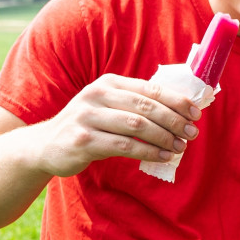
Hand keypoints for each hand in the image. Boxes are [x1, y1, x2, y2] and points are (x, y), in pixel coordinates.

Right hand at [33, 73, 200, 176]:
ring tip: (180, 147)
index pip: (150, 88)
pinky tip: (163, 156)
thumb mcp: (107, 105)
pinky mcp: (83, 141)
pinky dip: (148, 152)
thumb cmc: (87, 125)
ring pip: (137, 126)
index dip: (176, 101)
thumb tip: (179, 110)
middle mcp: (97, 96)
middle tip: (192, 133)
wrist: (43, 146)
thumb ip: (135, 104)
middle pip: (146, 107)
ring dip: (164, 137)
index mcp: (108, 83)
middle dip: (174, 120)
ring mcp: (87, 118)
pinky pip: (124, 146)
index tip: (196, 113)